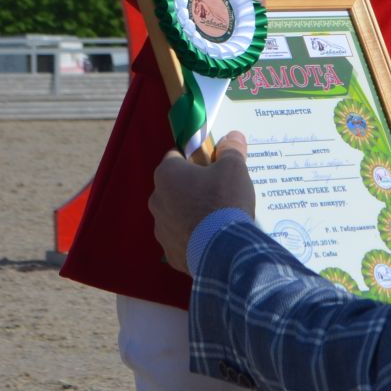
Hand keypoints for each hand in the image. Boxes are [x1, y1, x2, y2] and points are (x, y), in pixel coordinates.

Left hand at [150, 131, 257, 272]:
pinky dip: (194, 239)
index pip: (176, 157)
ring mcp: (161, 229)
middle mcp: (156, 200)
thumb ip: (231, 150)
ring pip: (176, 215)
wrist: (224, 250)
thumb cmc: (224, 200)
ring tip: (217, 219)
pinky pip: (182, 240)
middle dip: (192, 188)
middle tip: (218, 193)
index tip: (212, 166)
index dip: (195, 159)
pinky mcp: (170, 254)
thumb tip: (233, 136)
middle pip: (175, 187)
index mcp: (166, 174)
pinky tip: (213, 240)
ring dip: (191, 215)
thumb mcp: (234, 168)